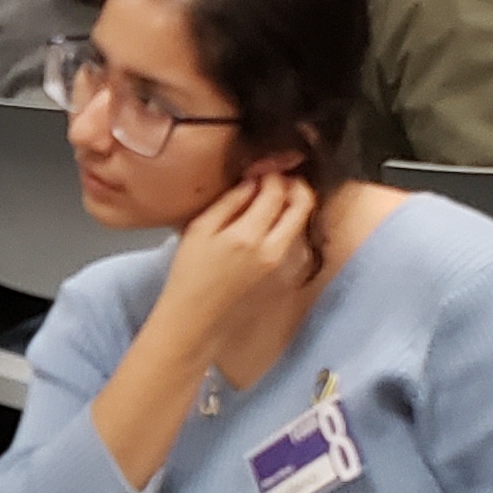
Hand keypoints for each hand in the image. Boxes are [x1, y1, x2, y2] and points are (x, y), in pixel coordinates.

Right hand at [150, 167, 319, 367]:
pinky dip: (290, 228)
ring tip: (272, 203)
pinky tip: (270, 229)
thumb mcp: (200, 230)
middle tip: (280, 180)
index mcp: (248, 236)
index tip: (263, 171)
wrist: (195, 321)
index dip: (273, 174)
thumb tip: (252, 181)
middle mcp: (274, 251)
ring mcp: (284, 267)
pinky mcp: (287, 279)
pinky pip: (298, 243)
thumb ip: (229, 202)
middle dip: (295, 185)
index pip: (276, 191)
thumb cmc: (189, 276)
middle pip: (303, 205)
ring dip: (293, 207)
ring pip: (303, 223)